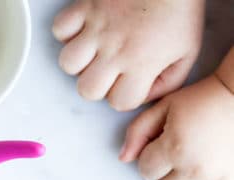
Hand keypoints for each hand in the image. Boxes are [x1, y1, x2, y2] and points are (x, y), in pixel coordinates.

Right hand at [52, 0, 204, 110]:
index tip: (131, 83)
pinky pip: (60, 29)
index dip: (124, 97)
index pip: (119, 103)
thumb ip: (168, 84)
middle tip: (108, 72)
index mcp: (142, 63)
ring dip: (78, 62)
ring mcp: (98, 28)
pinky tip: (83, 32)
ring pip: (68, 64)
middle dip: (97, 86)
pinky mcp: (86, 6)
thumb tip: (142, 97)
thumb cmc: (179, 10)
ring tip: (92, 53)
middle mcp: (116, 49)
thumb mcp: (187, 53)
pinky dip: (67, 33)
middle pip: (87, 91)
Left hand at [120, 72, 233, 179]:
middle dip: (169, 175)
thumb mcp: (165, 107)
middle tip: (183, 155)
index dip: (152, 158)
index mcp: (174, 148)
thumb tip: (123, 159)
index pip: (146, 171)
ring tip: (198, 167)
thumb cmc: (205, 99)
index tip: (164, 146)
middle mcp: (196, 169)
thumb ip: (138, 132)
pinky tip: (215, 177)